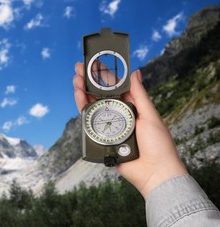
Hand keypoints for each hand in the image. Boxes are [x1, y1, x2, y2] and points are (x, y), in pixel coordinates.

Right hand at [73, 63, 187, 197]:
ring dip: (82, 92)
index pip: (114, 87)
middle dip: (89, 81)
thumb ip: (139, 95)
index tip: (94, 63)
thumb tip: (135, 72)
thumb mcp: (150, 115)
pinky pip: (89, 123)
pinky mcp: (100, 138)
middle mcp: (118, 114)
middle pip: (99, 95)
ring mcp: (108, 126)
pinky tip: (79, 98)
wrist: (154, 172)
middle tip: (79, 69)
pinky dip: (83, 109)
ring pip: (92, 106)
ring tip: (76, 80)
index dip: (104, 75)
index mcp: (131, 107)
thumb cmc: (158, 144)